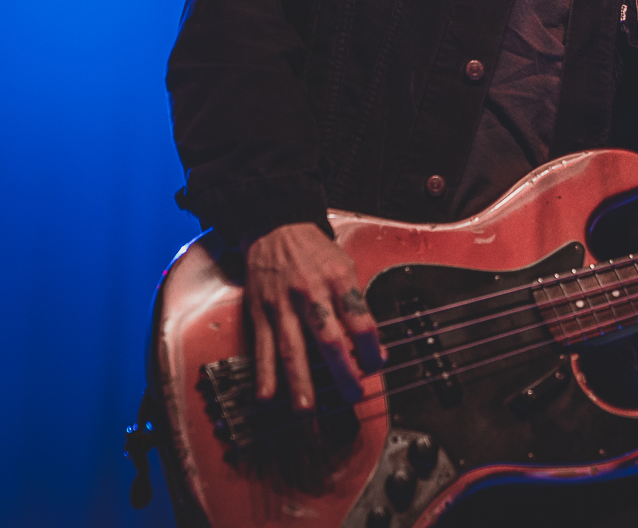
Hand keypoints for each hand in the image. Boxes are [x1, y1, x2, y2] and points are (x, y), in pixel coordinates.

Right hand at [242, 222, 385, 410]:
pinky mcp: (260, 313)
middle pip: (327, 339)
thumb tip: (375, 345)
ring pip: (292, 349)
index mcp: (337, 280)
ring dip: (299, 382)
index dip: (370, 347)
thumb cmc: (314, 251)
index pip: (359, 319)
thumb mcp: (345, 267)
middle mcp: (310, 293)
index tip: (376, 366)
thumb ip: (357, 305)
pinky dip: (264, 374)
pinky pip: (262, 348)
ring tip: (306, 409)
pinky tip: (266, 396)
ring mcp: (282, 305)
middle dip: (340, 372)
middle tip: (350, 395)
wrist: (275, 228)